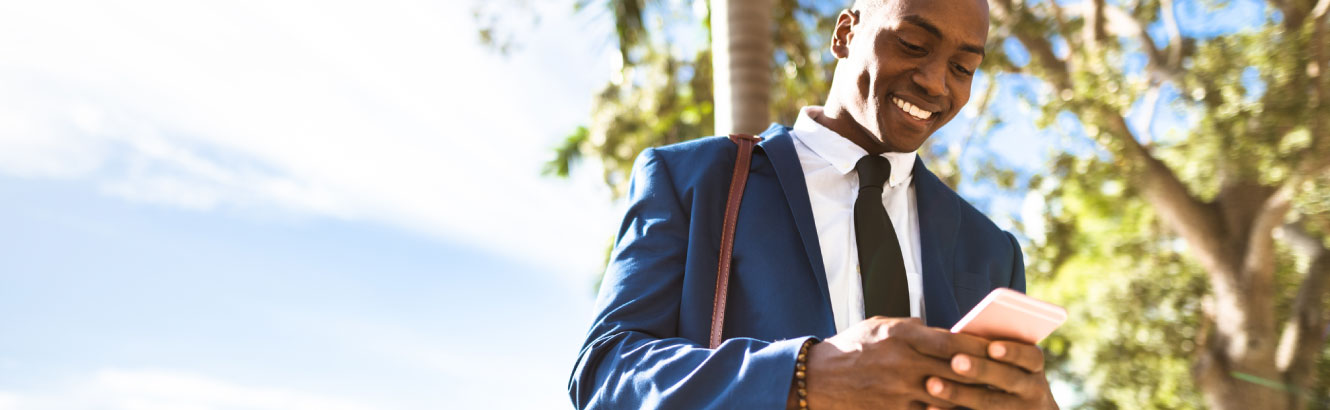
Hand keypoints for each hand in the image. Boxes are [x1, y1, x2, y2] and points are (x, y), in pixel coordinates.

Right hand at [795, 317, 992, 408]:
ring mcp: (899, 390)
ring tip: (993, 397)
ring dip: (972, 397)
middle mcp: (903, 362)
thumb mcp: (878, 326)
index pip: (952, 340)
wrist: (814, 381)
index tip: (1000, 347)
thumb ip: (910, 327)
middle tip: (1008, 375)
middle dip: (984, 373)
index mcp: (901, 335)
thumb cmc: (849, 350)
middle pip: (957, 369)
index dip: (980, 345)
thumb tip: (940, 330)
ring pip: (949, 396)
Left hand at [922, 340, 1058, 409]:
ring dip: (960, 393)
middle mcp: (1032, 390)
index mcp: (1033, 366)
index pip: (1030, 356)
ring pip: (990, 403)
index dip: (1013, 352)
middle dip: (981, 370)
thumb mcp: (1012, 362)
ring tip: (933, 384)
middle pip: (1008, 379)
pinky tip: (931, 407)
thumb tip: (957, 332)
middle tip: (955, 361)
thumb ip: (991, 348)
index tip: (992, 348)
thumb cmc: (1007, 373)